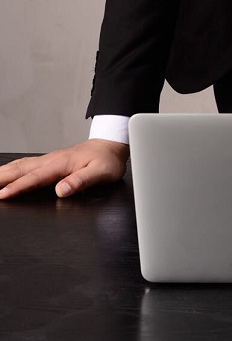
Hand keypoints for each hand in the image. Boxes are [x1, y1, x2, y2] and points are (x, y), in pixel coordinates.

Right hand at [0, 139, 129, 199]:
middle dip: (2, 178)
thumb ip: (80, 181)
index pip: (35, 178)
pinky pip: (27, 164)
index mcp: (61, 164)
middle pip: (21, 169)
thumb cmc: (106, 160)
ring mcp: (50, 159)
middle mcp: (52, 160)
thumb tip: (62, 190)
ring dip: (4, 172)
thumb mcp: (100, 173)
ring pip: (21, 165)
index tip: (3, 195)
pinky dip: (13, 168)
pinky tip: (7, 172)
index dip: (18, 187)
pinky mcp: (50, 161)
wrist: (110, 145)